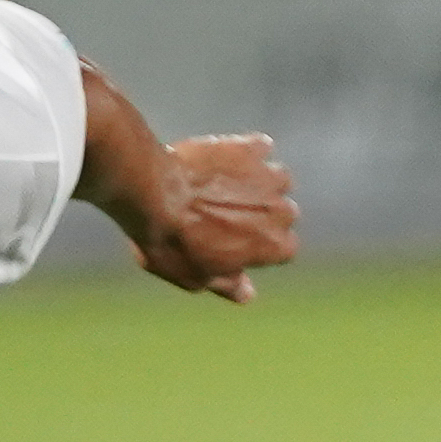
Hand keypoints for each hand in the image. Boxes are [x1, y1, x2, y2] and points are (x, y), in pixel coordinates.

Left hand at [124, 132, 294, 299]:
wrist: (153, 194)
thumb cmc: (172, 243)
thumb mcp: (197, 278)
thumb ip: (228, 285)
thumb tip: (248, 294)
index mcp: (274, 247)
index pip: (286, 249)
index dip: (263, 247)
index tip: (241, 245)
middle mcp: (281, 211)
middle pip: (286, 213)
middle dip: (265, 214)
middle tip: (230, 215)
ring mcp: (267, 176)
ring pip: (278, 180)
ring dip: (262, 183)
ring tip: (230, 186)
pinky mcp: (248, 148)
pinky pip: (261, 147)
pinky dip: (249, 152)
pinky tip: (227, 159)